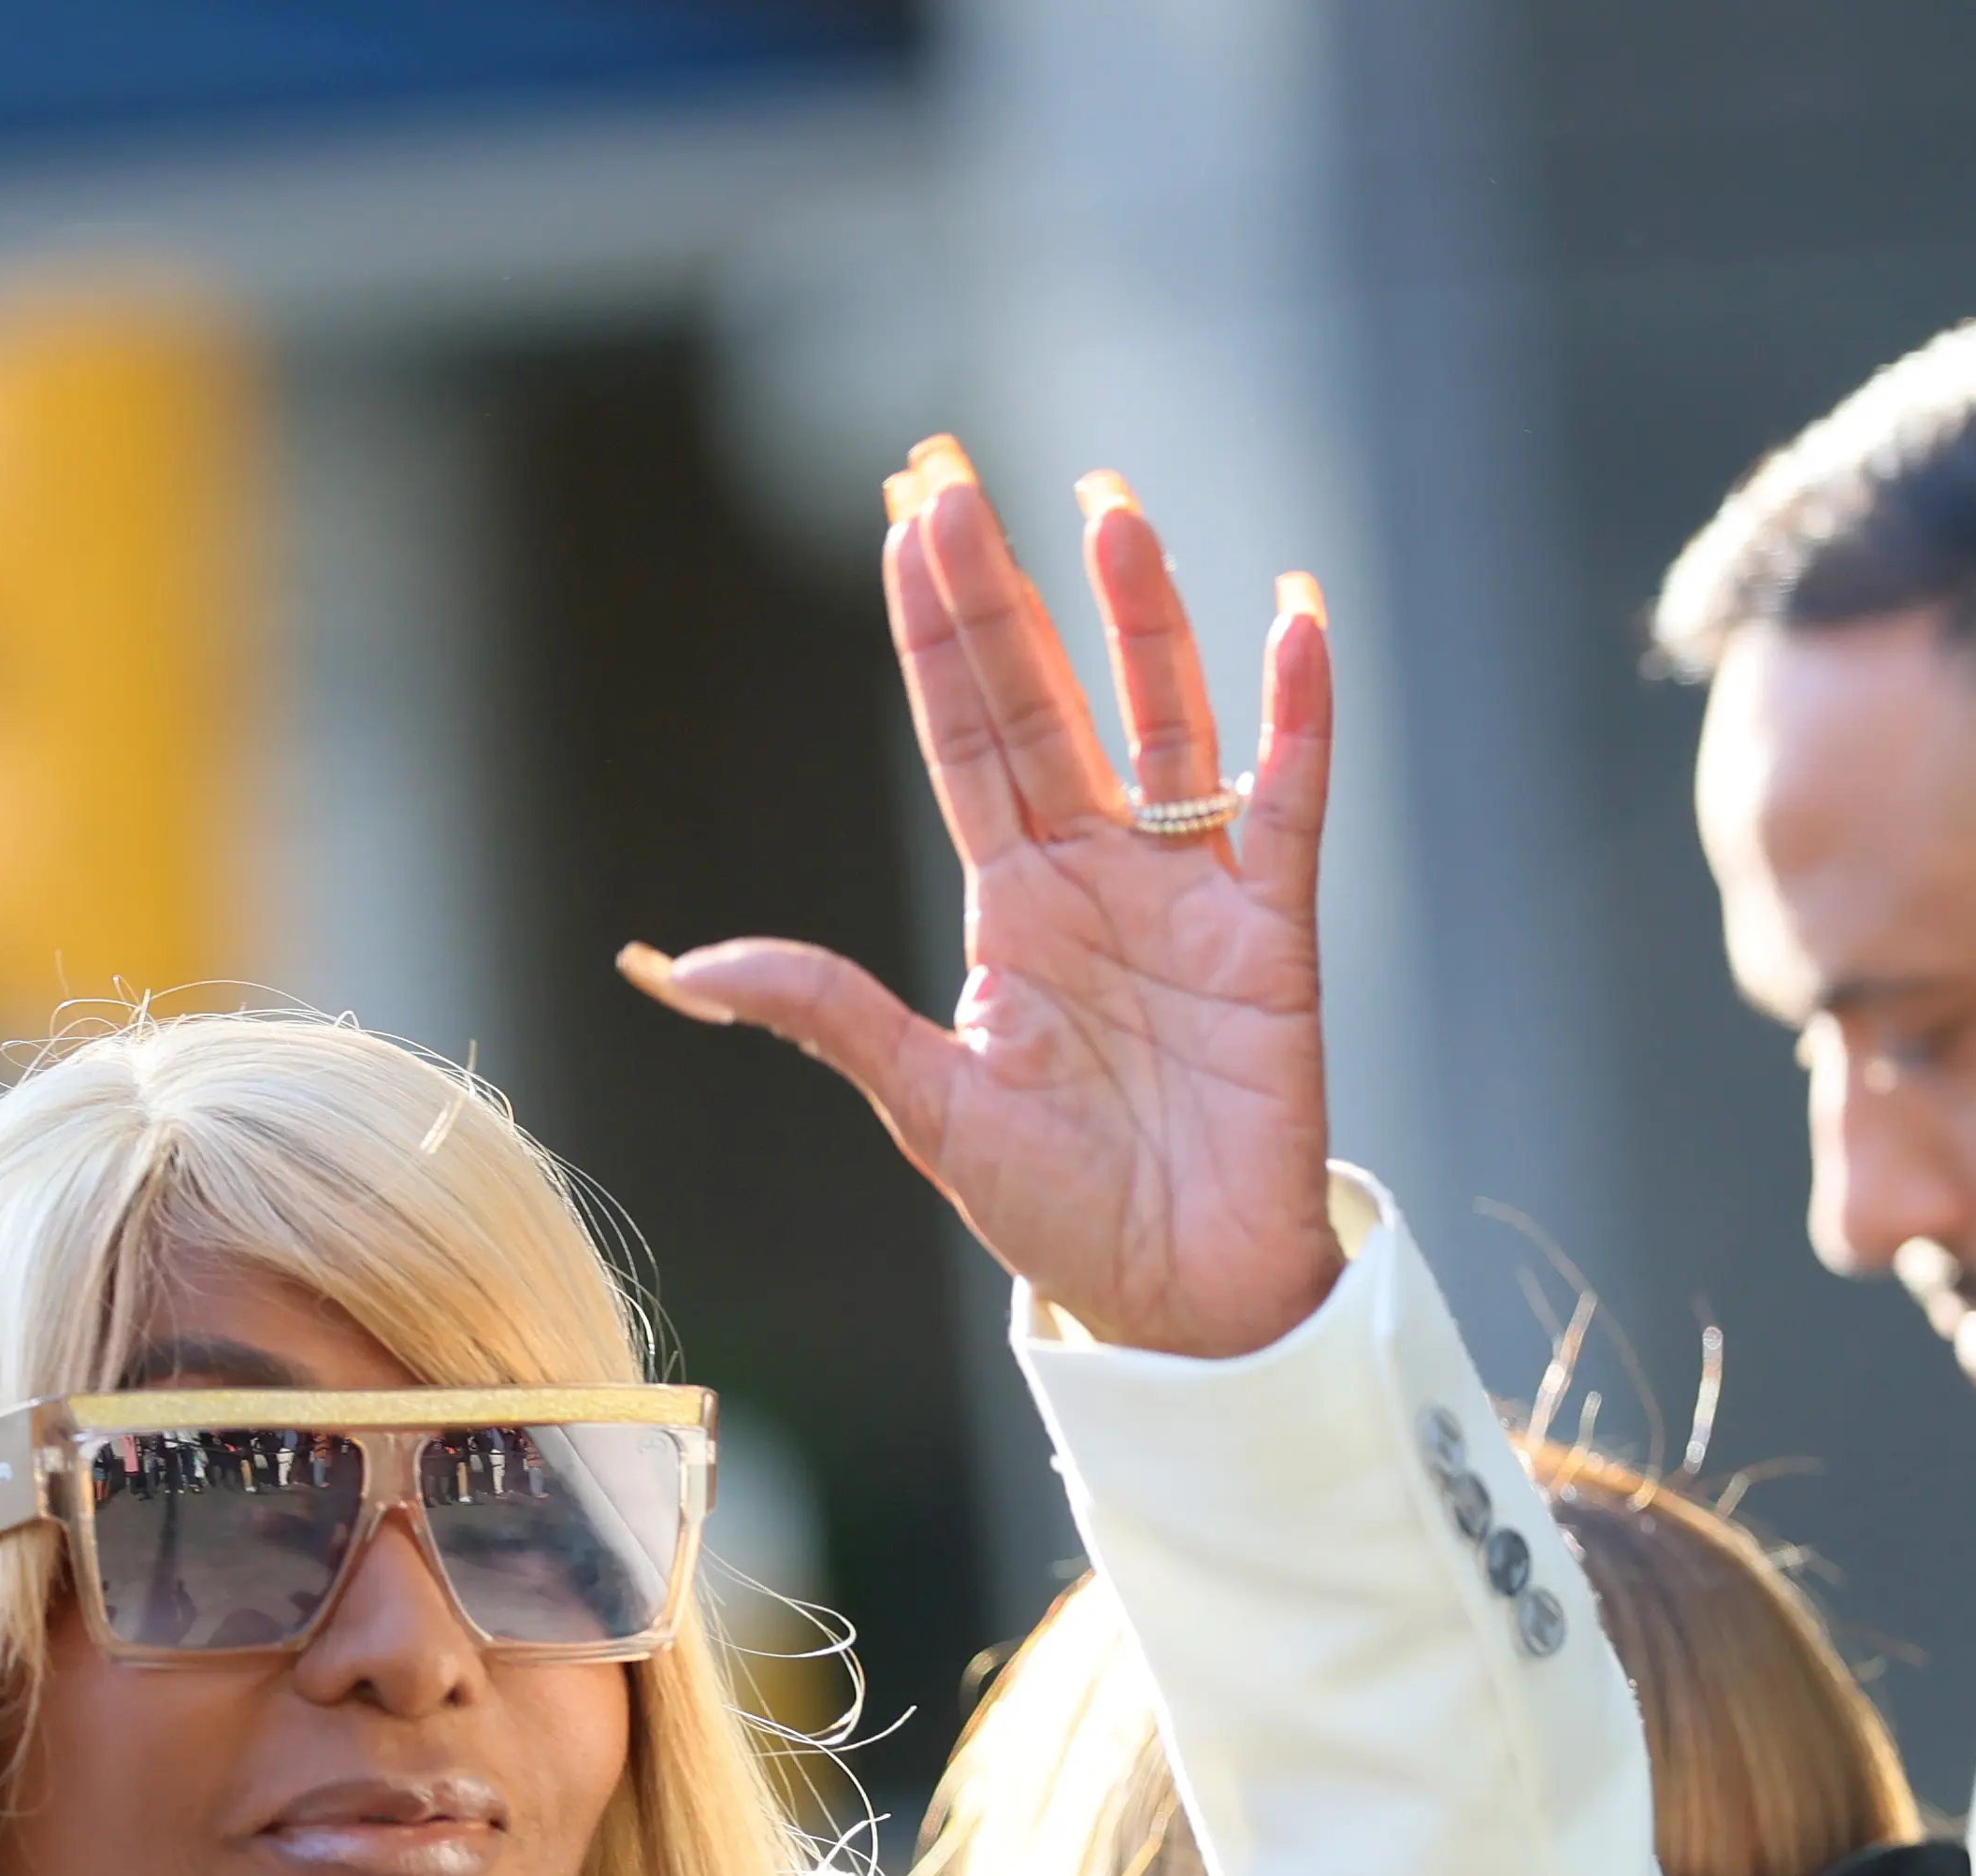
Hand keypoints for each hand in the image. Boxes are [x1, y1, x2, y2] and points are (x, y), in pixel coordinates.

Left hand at [625, 444, 1338, 1362]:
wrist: (1180, 1296)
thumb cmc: (1057, 1210)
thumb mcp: (926, 1106)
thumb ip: (824, 1012)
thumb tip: (679, 963)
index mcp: (1008, 904)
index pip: (962, 736)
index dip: (936, 634)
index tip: (906, 528)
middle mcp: (1096, 873)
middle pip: (1043, 700)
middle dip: (1001, 592)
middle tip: (959, 478)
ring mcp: (1188, 891)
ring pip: (1165, 720)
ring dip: (1141, 620)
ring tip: (1110, 512)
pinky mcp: (1274, 929)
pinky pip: (1288, 799)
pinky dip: (1296, 716)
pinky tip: (1293, 623)